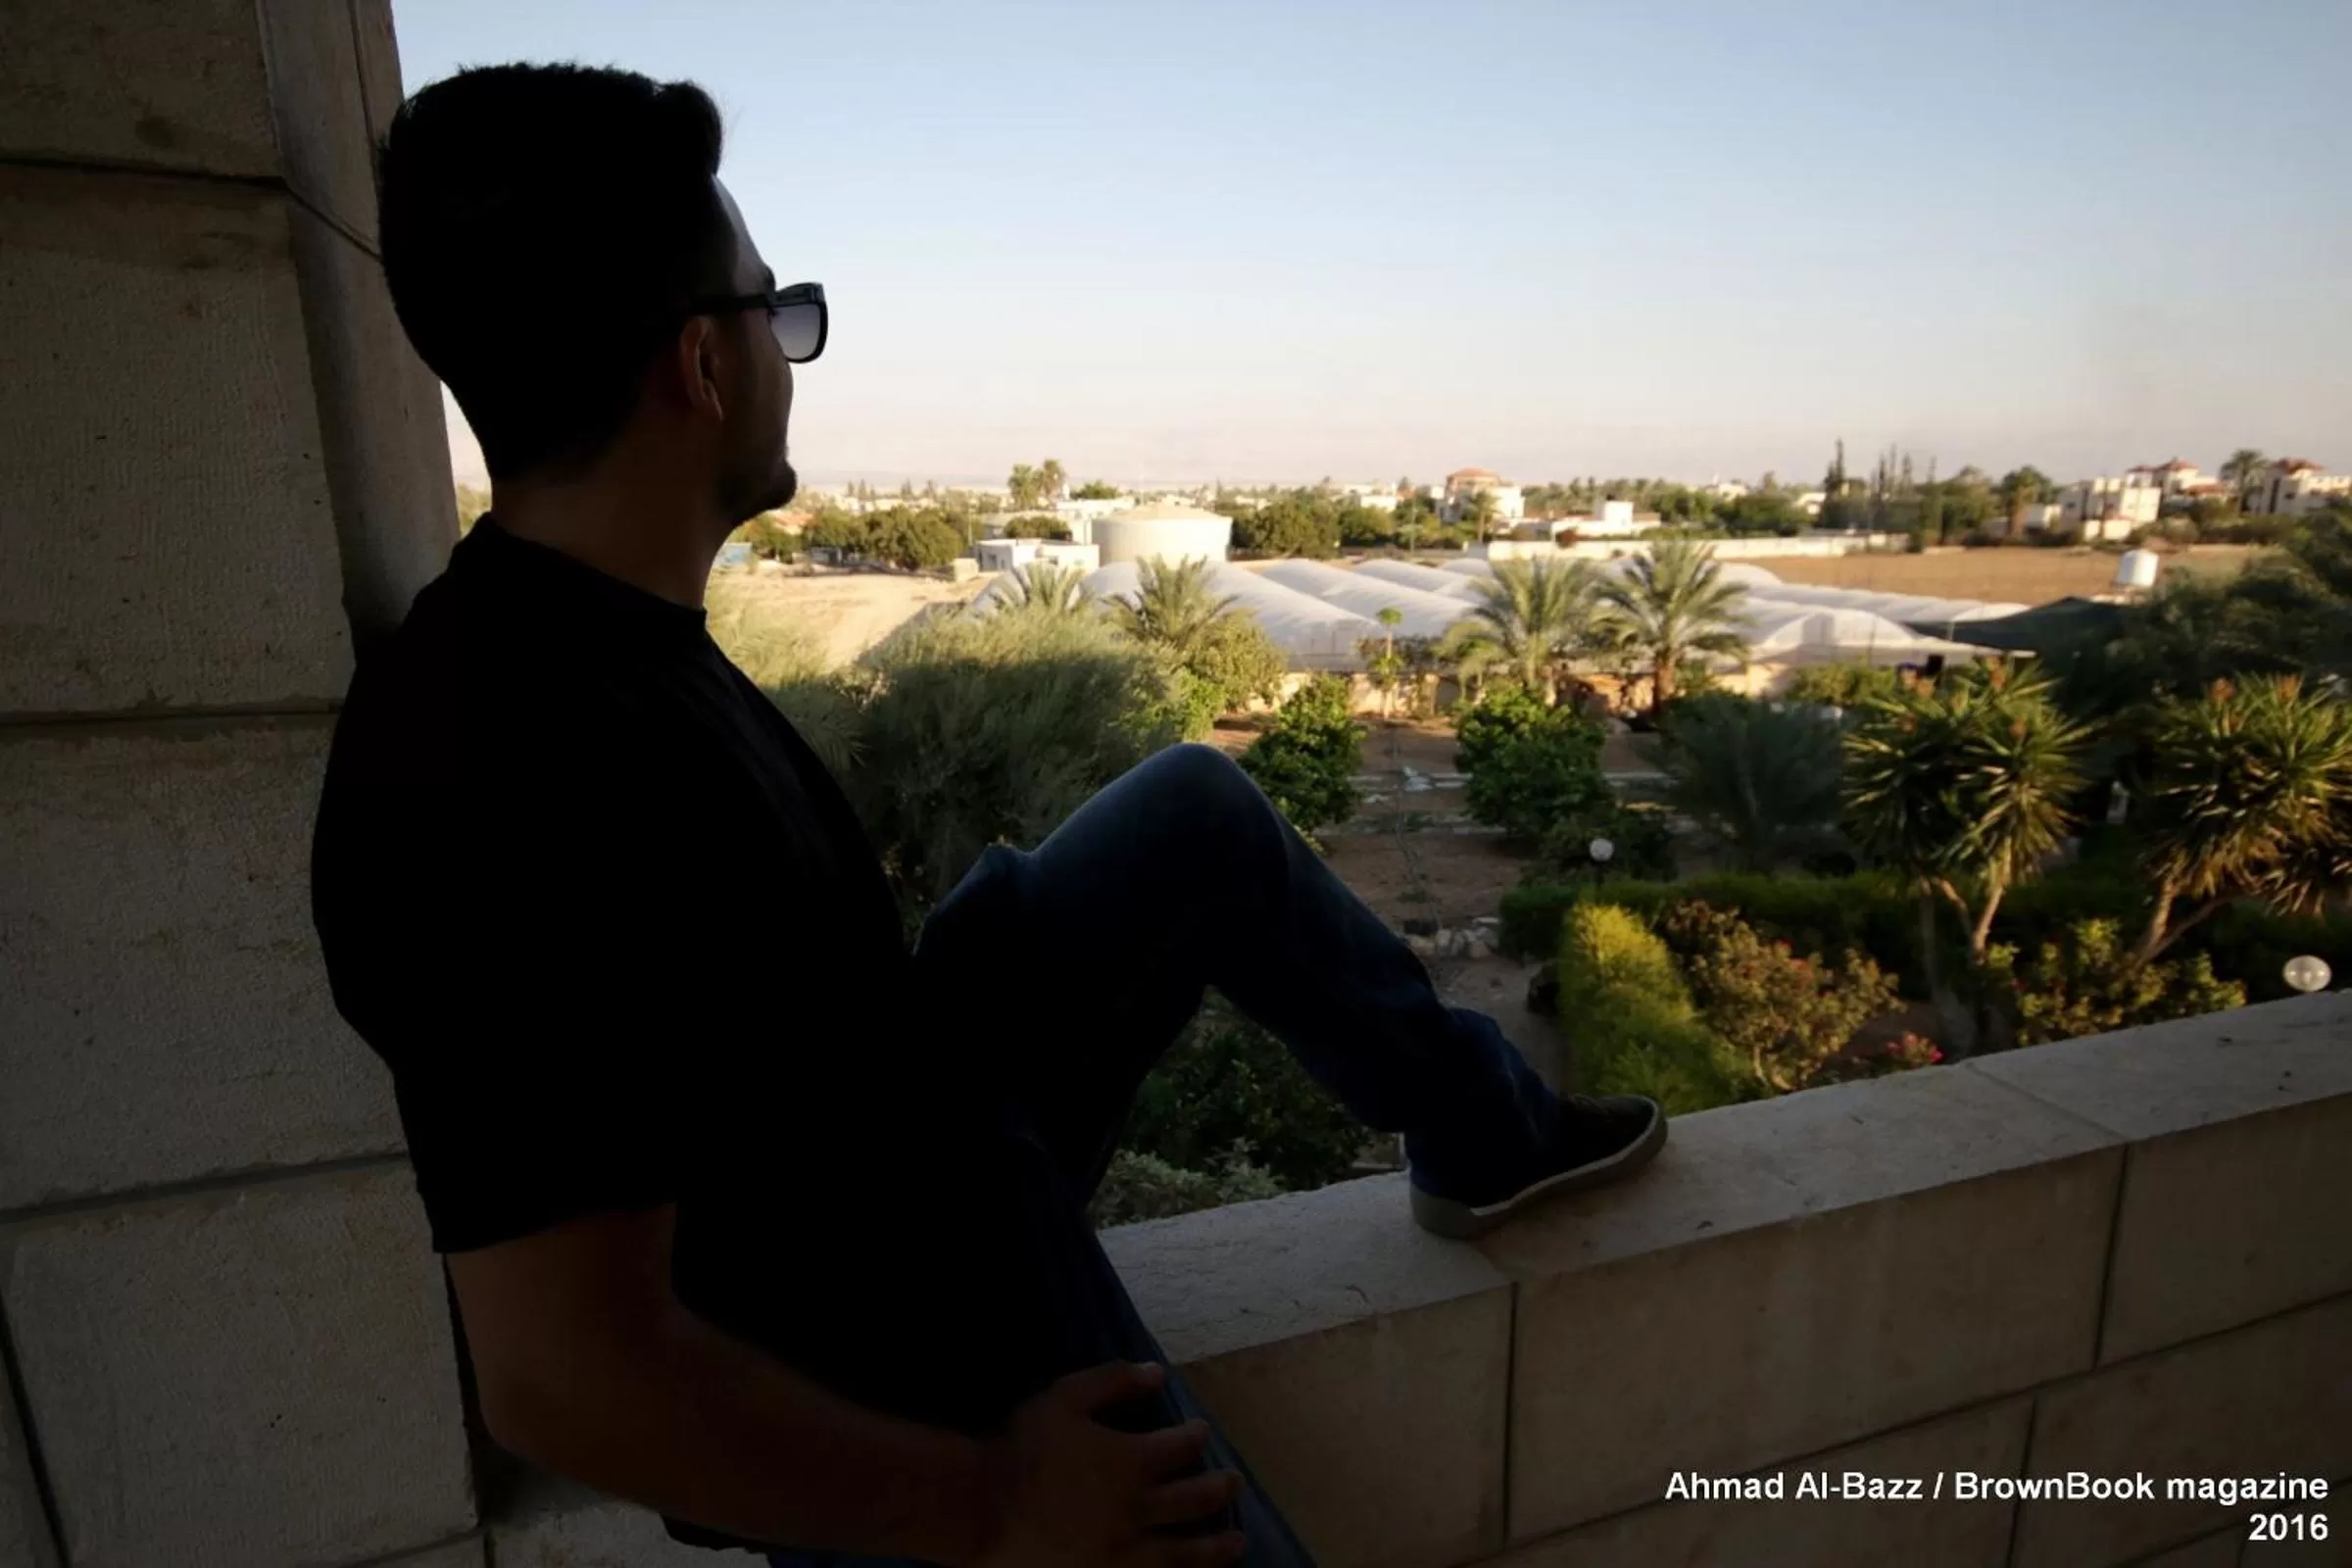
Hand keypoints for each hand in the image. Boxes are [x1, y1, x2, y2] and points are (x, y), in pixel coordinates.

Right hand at [971, 1361, 1245, 1567]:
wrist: (983, 1509)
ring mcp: (1127, 1553)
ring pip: (1186, 1553)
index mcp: (1132, 1461)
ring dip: (1216, 1546)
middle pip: (1195, 1500)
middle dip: (1220, 1489)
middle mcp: (1140, 1509)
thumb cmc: (1022, 1449)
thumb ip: (1112, 1381)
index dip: (1195, 1437)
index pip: (1181, 1446)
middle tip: (1234, 1484)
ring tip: (1236, 1543)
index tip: (1202, 1433)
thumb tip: (1157, 1372)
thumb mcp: (1065, 1398)